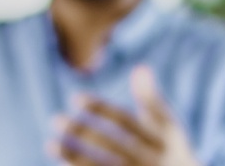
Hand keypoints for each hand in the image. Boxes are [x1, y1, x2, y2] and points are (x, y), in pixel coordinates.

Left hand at [45, 66, 199, 165]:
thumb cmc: (173, 153)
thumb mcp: (170, 128)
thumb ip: (153, 101)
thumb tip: (140, 68)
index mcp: (162, 141)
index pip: (126, 121)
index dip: (101, 109)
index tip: (76, 98)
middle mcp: (152, 162)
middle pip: (111, 145)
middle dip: (82, 132)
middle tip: (56, 119)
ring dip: (73, 156)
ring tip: (50, 143)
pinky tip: (61, 165)